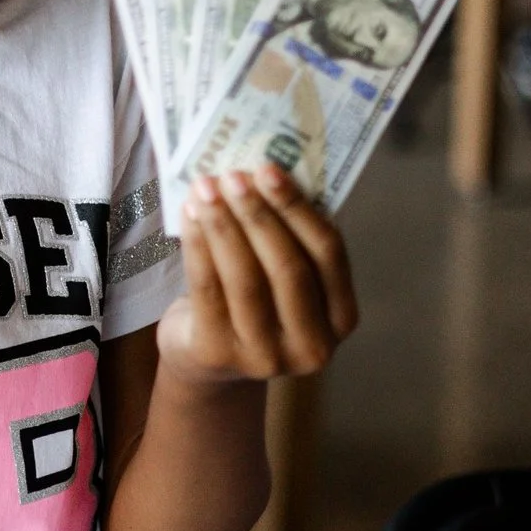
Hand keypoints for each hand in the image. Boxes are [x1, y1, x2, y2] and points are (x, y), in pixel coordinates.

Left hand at [158, 166, 358, 384]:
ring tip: (205, 188)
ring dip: (223, 225)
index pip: (329, 254)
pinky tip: (189, 215)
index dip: (298, 209)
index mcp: (341, 318)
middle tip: (233, 175)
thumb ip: (290, 240)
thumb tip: (264, 175)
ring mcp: (265, 356)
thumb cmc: (255, 302)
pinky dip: (197, 246)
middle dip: (258, 215)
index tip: (270, 170)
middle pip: (287, 267)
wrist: (209, 359)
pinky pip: (207, 288)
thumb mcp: (285, 280)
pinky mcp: (218, 353)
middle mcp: (311, 345)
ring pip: (245, 278)